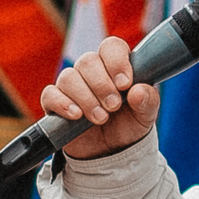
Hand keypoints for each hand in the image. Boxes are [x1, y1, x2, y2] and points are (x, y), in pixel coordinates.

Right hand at [40, 37, 161, 159]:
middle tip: (114, 106)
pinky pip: (50, 94)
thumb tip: (138, 91)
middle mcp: (91, 71)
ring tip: (100, 118)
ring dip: (86, 98)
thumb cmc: (129, 125)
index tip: (125, 84)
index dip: (117, 62)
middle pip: (87, 61)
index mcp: (115, 66)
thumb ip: (148, 101)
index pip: (111, 47)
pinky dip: (62, 104)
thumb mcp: (146, 115)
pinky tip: (76, 115)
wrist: (112, 151)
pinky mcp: (55, 103)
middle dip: (102, 85)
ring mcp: (71, 86)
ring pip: (69, 77)